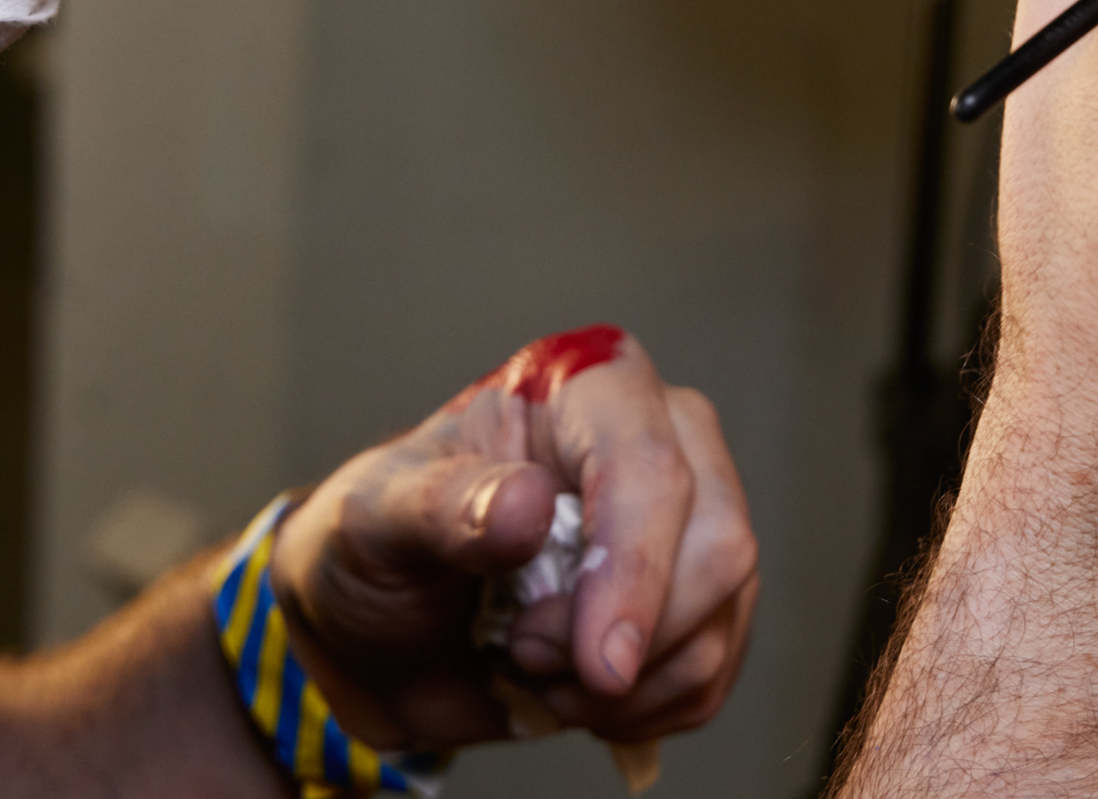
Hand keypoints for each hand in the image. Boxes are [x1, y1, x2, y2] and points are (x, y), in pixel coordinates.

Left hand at [268, 327, 758, 752]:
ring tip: (536, 672)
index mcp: (584, 389)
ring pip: (723, 614)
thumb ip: (441, 505)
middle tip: (523, 653)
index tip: (601, 663)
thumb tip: (525, 503)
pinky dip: (646, 708)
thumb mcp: (374, 517)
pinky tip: (576, 693)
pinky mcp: (697, 596)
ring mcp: (689, 518)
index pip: (650, 466)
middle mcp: (659, 437)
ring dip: (627, 684)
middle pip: (717, 542)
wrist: (373, 630)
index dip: (634, 568)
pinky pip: (714, 666)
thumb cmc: (375, 548)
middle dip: (624, 634)